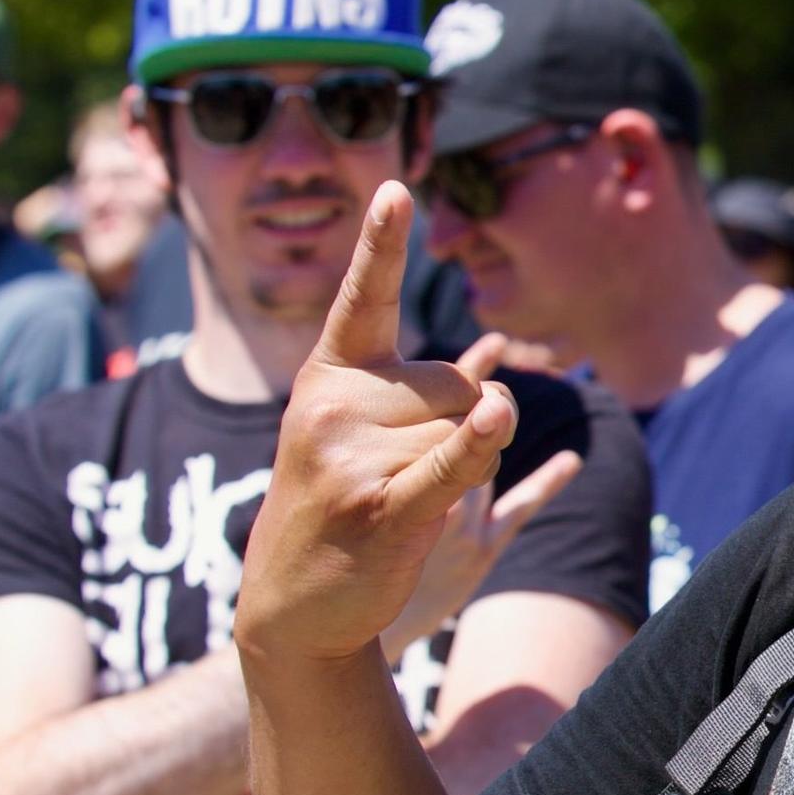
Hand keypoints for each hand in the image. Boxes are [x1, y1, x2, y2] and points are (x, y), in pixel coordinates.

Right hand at [237, 183, 562, 665]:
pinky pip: (450, 463)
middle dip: (457, 429)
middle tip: (393, 478)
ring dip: (462, 469)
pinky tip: (499, 417)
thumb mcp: (363, 436)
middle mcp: (334, 406)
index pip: (363, 299)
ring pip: (469, 428)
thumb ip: (432, 399)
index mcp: (328, 376)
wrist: (293, 605)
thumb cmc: (339, 506)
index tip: (398, 188)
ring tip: (397, 506)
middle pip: (460, 384)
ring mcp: (353, 456)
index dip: (381, 244)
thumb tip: (501, 390)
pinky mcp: (383, 508)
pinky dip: (478, 445)